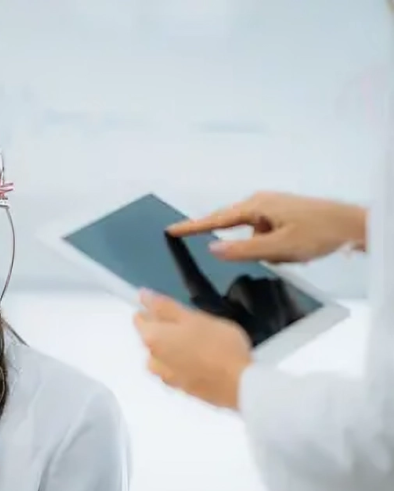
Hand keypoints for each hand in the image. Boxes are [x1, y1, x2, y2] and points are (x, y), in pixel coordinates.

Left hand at [133, 289, 252, 409]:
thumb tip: (142, 295)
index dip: (155, 310)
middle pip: (152, 338)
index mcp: (152, 339)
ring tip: (201, 344)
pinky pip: (176, 371)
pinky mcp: (182, 390)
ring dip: (175, 349)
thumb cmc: (218, 344)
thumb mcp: (193, 317)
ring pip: (163, 356)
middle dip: (167, 330)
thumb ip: (165, 306)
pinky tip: (204, 361)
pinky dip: (184, 364)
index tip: (176, 310)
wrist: (241, 384)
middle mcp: (152, 360)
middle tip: (195, 326)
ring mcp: (166, 378)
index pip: (140, 318)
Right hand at [167, 191, 366, 262]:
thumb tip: (212, 249)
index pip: (215, 219)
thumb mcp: (278, 247)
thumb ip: (243, 250)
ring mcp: (272, 207)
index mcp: (256, 206)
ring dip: (262, 248)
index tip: (171, 230)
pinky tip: (293, 251)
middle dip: (237, 242)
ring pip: (251, 233)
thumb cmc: (319, 233)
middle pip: (232, 225)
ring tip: (291, 254)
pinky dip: (272, 246)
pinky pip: (264, 234)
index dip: (192, 226)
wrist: (354, 225)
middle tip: (246, 250)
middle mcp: (260, 202)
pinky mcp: (282, 214)